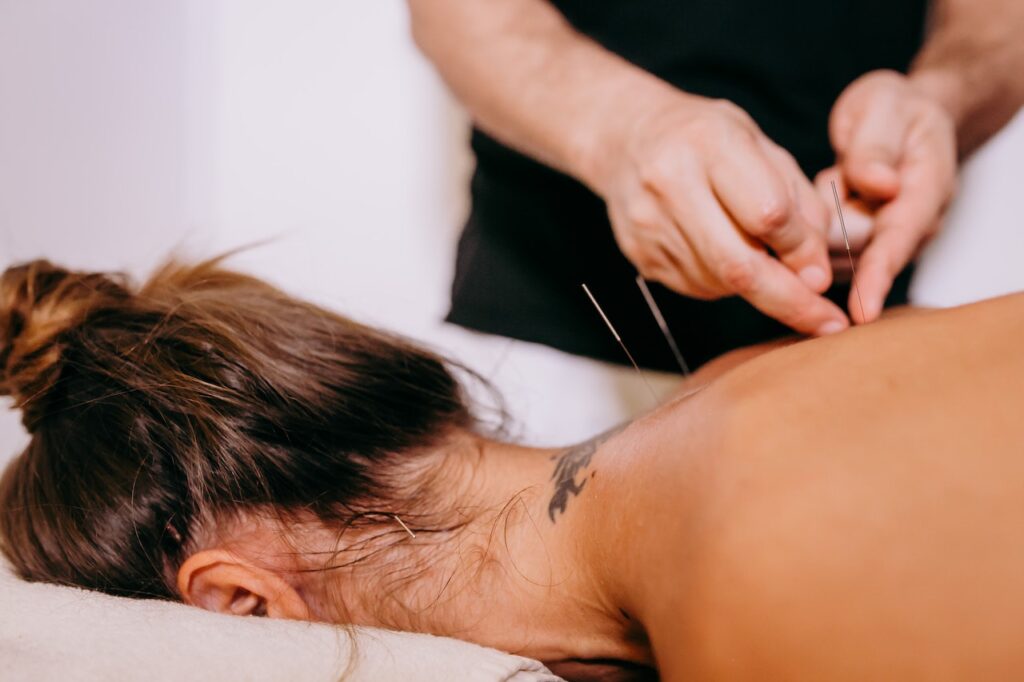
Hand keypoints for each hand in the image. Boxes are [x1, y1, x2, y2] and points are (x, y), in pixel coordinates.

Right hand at [584, 89, 848, 336]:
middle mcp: (671, 183)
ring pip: (721, 282)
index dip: (802, 249)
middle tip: (826, 322)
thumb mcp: (762, 146)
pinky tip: (725, 252)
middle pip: (739, 264)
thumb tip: (815, 273)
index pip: (768, 213)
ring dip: (757, 287)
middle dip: (789, 300)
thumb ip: (798, 202)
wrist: (628, 139)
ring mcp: (649, 224)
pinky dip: (726, 283)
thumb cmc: (707, 139)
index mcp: (709, 142)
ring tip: (764, 261)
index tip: (822, 273)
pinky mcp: (640, 254)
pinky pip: (698, 286)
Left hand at [822, 70, 957, 322]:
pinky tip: (816, 202)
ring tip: (831, 180)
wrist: (899, 117)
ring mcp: (886, 238)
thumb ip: (876, 146)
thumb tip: (878, 184)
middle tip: (827, 184)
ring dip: (818, 231)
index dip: (879, 276)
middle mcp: (911, 224)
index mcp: (926, 190)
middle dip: (830, 240)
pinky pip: (823, 250)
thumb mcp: (883, 107)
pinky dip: (810, 232)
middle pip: (861, 257)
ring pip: (836, 256)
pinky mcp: (860, 244)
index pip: (900, 241)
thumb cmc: (892, 110)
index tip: (861, 310)